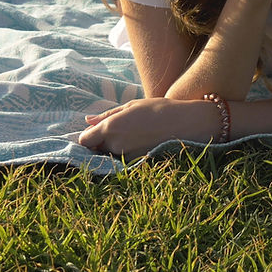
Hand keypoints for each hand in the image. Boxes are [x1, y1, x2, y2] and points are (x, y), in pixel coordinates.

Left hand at [78, 97, 219, 157]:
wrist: (187, 124)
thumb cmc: (159, 109)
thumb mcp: (132, 105)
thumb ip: (107, 115)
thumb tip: (88, 120)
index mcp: (110, 127)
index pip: (85, 140)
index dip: (90, 136)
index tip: (98, 132)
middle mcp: (115, 145)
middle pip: (97, 149)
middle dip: (104, 142)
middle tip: (124, 130)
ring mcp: (127, 157)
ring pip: (112, 155)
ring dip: (118, 148)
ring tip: (137, 135)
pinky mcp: (138, 165)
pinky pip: (126, 161)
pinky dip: (130, 154)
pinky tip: (144, 143)